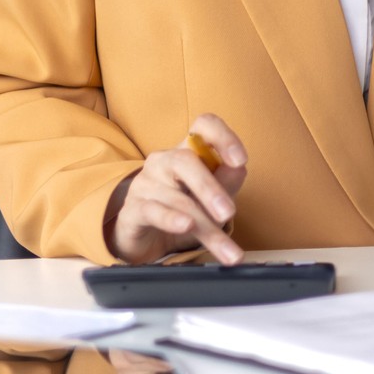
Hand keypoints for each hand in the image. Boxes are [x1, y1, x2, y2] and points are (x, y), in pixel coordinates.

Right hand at [104, 114, 248, 264]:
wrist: (146, 238)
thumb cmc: (184, 209)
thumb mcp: (211, 197)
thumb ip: (226, 182)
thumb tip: (239, 168)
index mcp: (188, 151)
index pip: (203, 126)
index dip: (223, 137)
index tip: (240, 160)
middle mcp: (164, 161)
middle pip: (186, 161)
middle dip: (210, 188)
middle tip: (228, 213)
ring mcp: (146, 184)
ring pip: (177, 199)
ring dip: (204, 224)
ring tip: (224, 246)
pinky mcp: (133, 210)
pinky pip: (153, 211)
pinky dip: (171, 220)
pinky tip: (186, 227)